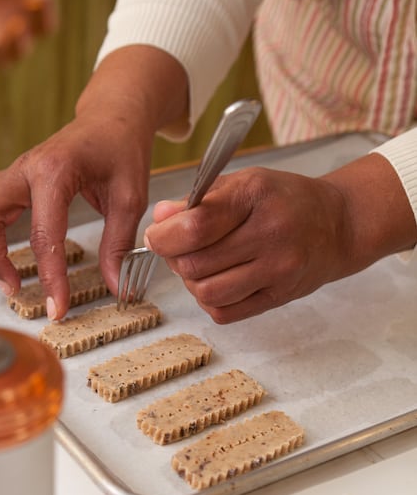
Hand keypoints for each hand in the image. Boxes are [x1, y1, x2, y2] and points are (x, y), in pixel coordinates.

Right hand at [0, 46, 188, 318]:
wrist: (113, 115)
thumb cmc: (121, 147)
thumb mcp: (130, 196)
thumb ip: (119, 243)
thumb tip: (116, 285)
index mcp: (56, 170)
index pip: (44, 233)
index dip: (50, 276)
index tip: (56, 307)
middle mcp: (27, 168)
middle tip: (14, 289)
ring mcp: (17, 172)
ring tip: (2, 280)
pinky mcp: (15, 180)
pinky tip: (0, 257)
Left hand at [144, 155, 416, 323]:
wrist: (337, 225)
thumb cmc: (283, 200)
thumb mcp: (243, 183)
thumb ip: (198, 201)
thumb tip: (159, 219)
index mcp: (255, 196)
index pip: (195, 226)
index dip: (164, 237)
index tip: (157, 236)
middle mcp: (270, 233)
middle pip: (195, 264)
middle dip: (175, 259)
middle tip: (180, 249)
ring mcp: (278, 269)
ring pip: (207, 292)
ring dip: (192, 282)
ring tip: (200, 265)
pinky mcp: (279, 296)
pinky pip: (224, 312)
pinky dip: (211, 300)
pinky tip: (218, 281)